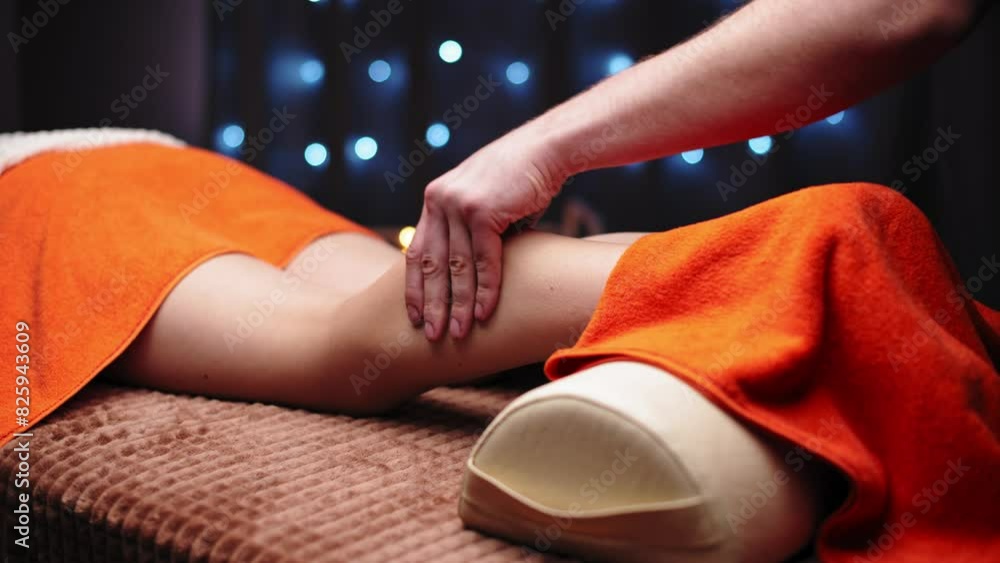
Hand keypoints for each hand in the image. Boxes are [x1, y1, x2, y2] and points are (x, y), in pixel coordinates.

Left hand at [405, 128, 565, 340]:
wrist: (545, 150)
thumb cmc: (521, 183)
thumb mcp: (485, 206)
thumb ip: (471, 236)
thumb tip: (469, 276)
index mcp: (435, 200)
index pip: (417, 252)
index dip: (415, 287)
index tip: (415, 316)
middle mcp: (439, 201)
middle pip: (432, 264)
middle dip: (432, 304)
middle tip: (432, 335)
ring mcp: (459, 205)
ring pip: (457, 267)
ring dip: (458, 304)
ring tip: (458, 333)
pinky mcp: (482, 211)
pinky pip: (483, 261)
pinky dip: (486, 290)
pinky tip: (485, 313)